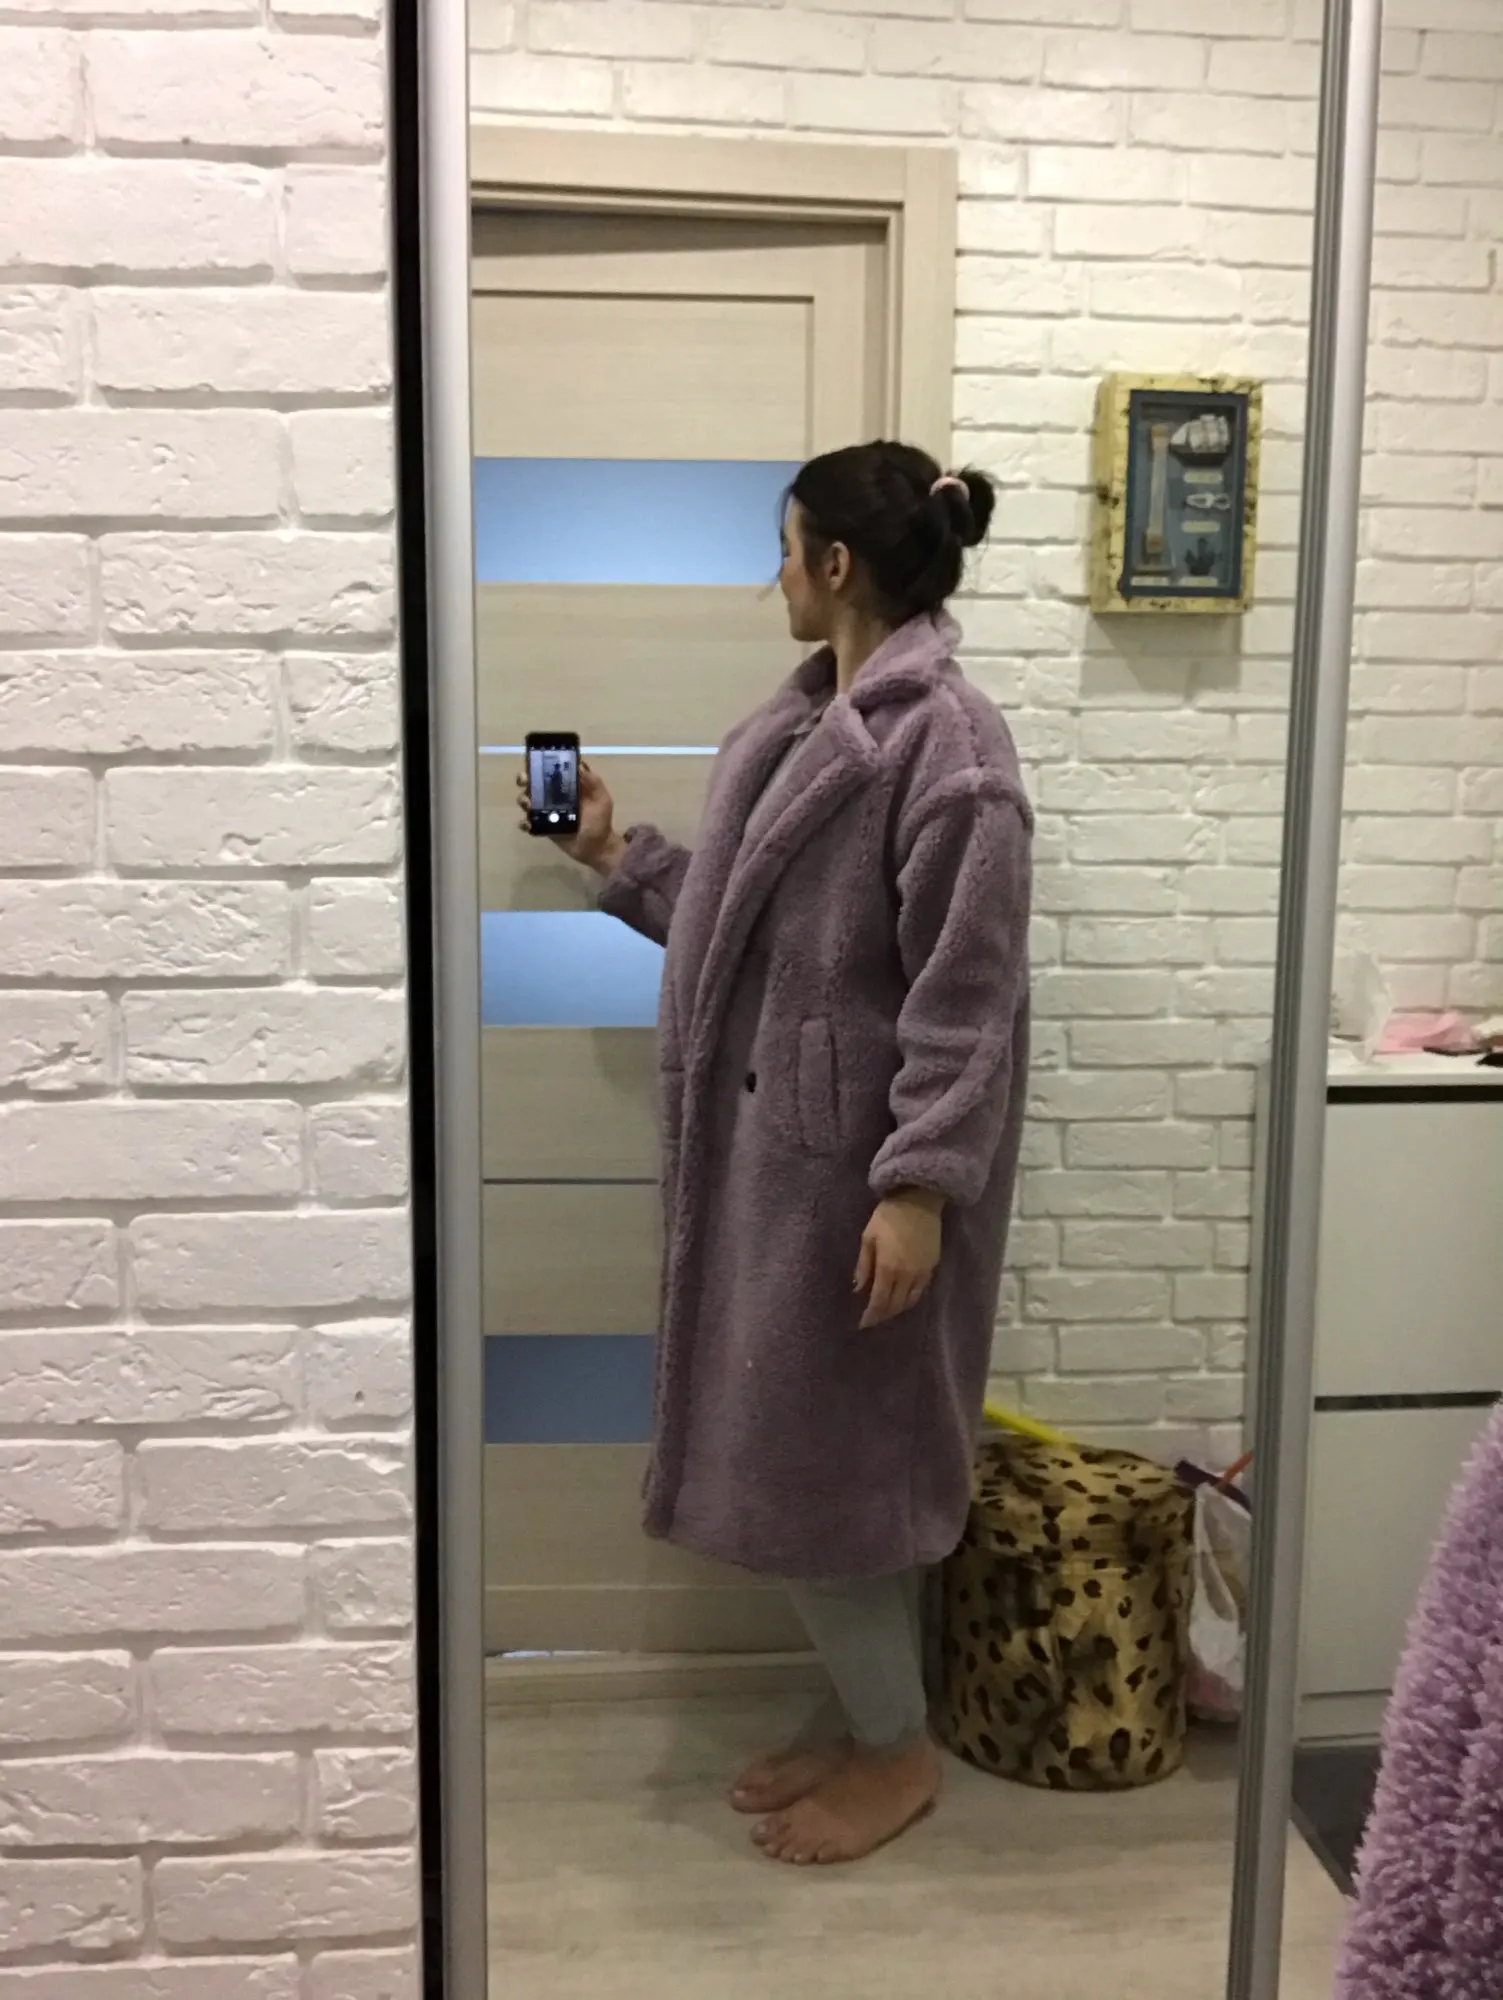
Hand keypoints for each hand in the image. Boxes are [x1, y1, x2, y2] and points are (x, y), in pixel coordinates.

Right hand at [515, 761, 625, 876]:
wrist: (597, 847)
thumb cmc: (600, 821)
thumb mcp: (601, 799)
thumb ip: (594, 782)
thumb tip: (579, 764)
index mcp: (566, 787)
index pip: (549, 772)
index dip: (538, 766)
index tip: (533, 764)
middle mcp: (553, 797)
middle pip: (533, 785)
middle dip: (525, 781)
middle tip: (525, 784)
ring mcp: (547, 813)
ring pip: (527, 802)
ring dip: (523, 800)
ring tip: (529, 805)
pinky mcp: (543, 828)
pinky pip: (528, 824)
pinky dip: (524, 823)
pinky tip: (529, 823)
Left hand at [854, 1190, 943, 1328]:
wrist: (919, 1200)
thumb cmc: (888, 1216)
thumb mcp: (868, 1237)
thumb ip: (863, 1265)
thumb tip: (858, 1288)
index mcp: (888, 1268)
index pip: (879, 1302)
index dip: (871, 1316)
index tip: (862, 1324)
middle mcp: (907, 1275)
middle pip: (895, 1305)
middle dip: (883, 1315)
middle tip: (873, 1319)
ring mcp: (922, 1272)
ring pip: (910, 1301)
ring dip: (897, 1309)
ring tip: (887, 1311)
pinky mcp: (933, 1266)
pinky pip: (922, 1290)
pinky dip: (911, 1298)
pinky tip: (904, 1297)